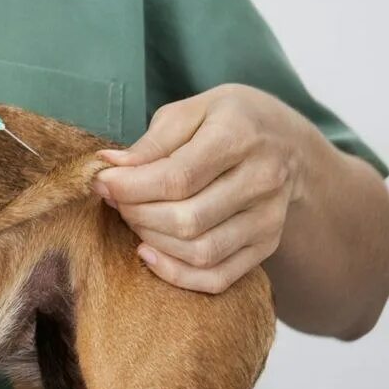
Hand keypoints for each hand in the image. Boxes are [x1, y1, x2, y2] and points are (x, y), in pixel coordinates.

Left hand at [94, 85, 314, 293]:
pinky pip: (217, 278)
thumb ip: (151, 142)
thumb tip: (110, 166)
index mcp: (241, 137)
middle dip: (137, 214)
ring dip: (152, 241)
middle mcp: (263, 180)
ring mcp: (269, 218)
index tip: (101, 182)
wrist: (287, 143)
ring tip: (134, 218)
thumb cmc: (226, 122)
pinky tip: (149, 253)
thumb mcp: (191, 111)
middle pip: (187, 220)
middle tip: (116, 200)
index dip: (129, 187)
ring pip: (200, 252)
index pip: (177, 178)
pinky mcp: (267, 246)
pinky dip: (176, 274)